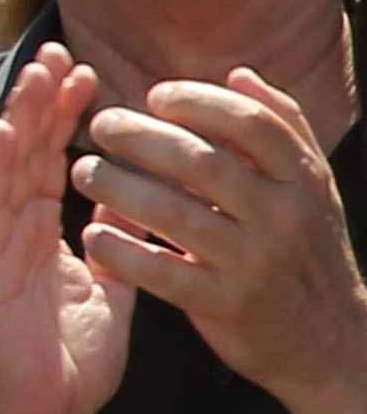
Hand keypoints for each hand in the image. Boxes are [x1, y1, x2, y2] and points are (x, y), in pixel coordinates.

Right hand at [0, 44, 133, 413]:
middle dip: (42, 101)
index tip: (88, 74)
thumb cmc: (71, 360)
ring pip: (6, 168)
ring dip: (19, 120)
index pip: (52, 159)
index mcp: (38, 231)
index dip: (66, 116)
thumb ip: (116, 241)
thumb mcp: (109, 288)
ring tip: (35, 76)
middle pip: (26, 151)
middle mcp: (10, 228)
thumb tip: (133, 197)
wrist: (43, 413)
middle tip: (58, 53)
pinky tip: (5, 135)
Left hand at [76, 67, 366, 413]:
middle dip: (141, 136)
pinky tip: (92, 232)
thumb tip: (238, 72)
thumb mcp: (310, 189)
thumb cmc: (304, 250)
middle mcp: (283, 218)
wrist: (329, 341)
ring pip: (174, 213)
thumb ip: (281, 128)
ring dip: (118, 186)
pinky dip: (122, 250)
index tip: (155, 96)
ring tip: (84, 170)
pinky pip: (162, 271)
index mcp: (303, 182)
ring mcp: (255, 263)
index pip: (251, 124)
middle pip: (202, 162)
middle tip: (101, 125)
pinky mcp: (226, 304)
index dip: (198, 101)